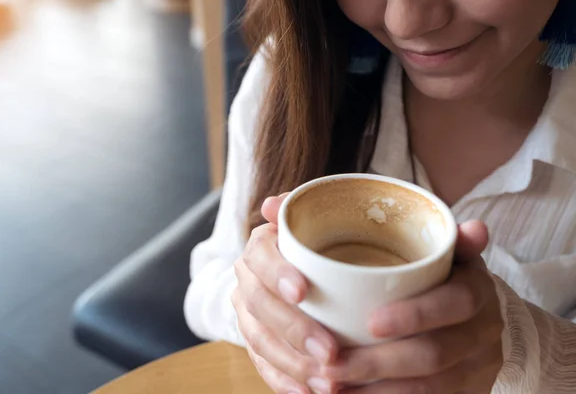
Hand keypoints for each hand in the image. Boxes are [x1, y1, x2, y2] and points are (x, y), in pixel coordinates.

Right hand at [231, 194, 338, 393]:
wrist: (292, 273)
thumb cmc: (314, 247)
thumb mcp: (311, 224)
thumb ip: (298, 212)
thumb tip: (272, 204)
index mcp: (260, 249)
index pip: (259, 257)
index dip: (276, 273)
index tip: (302, 291)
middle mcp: (248, 281)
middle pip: (260, 306)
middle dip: (294, 330)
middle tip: (331, 351)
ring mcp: (248, 315)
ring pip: (260, 342)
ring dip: (293, 364)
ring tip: (327, 382)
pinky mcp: (256, 343)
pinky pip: (263, 366)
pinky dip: (285, 383)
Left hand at [325, 221, 503, 393]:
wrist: (482, 323)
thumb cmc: (450, 280)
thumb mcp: (455, 255)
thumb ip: (454, 240)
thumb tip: (474, 227)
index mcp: (477, 293)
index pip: (455, 303)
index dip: (415, 315)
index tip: (370, 323)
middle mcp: (481, 334)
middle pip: (432, 355)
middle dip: (377, 363)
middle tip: (330, 364)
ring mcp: (474, 370)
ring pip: (427, 389)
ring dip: (375, 392)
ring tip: (330, 386)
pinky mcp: (462, 393)